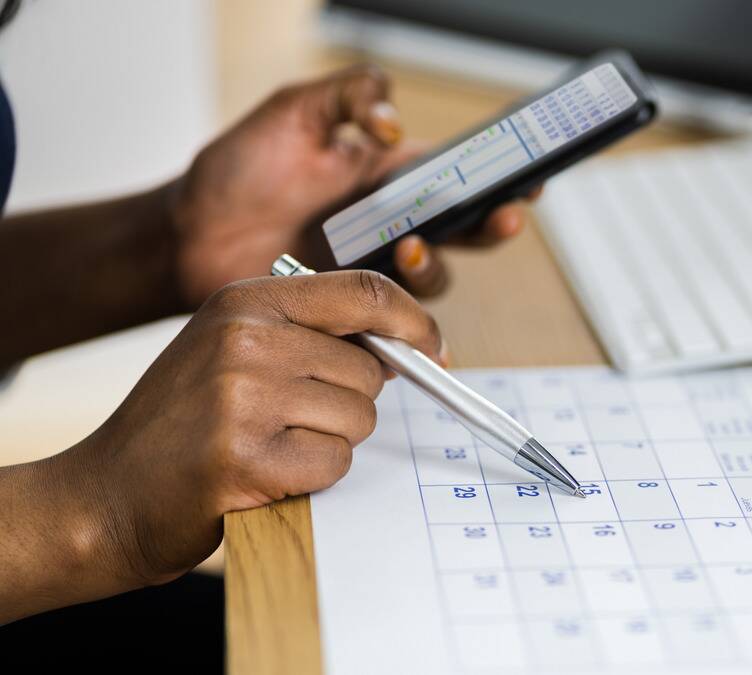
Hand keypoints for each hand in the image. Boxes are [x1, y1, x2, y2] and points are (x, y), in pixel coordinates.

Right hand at [61, 270, 440, 588]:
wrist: (104, 494)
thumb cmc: (181, 424)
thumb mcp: (234, 349)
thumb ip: (312, 334)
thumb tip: (403, 346)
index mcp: (245, 300)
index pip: (364, 291)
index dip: (413, 322)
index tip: (434, 349)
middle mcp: (244, 338)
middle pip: (368, 370)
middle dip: (349, 404)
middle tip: (291, 422)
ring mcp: (242, 397)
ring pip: (358, 419)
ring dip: (328, 444)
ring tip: (270, 446)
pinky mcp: (245, 458)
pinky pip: (334, 464)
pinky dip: (312, 479)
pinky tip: (264, 475)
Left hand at [170, 65, 531, 306]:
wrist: (186, 238)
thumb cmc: (235, 172)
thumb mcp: (293, 112)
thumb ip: (349, 96)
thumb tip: (393, 121)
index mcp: (386, 175)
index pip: (456, 174)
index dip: (496, 177)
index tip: (525, 177)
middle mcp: (389, 223)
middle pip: (463, 229)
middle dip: (491, 223)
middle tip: (501, 216)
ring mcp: (372, 269)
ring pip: (434, 277)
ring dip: (435, 264)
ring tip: (408, 249)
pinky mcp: (350, 310)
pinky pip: (394, 321)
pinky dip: (407, 324)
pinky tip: (400, 317)